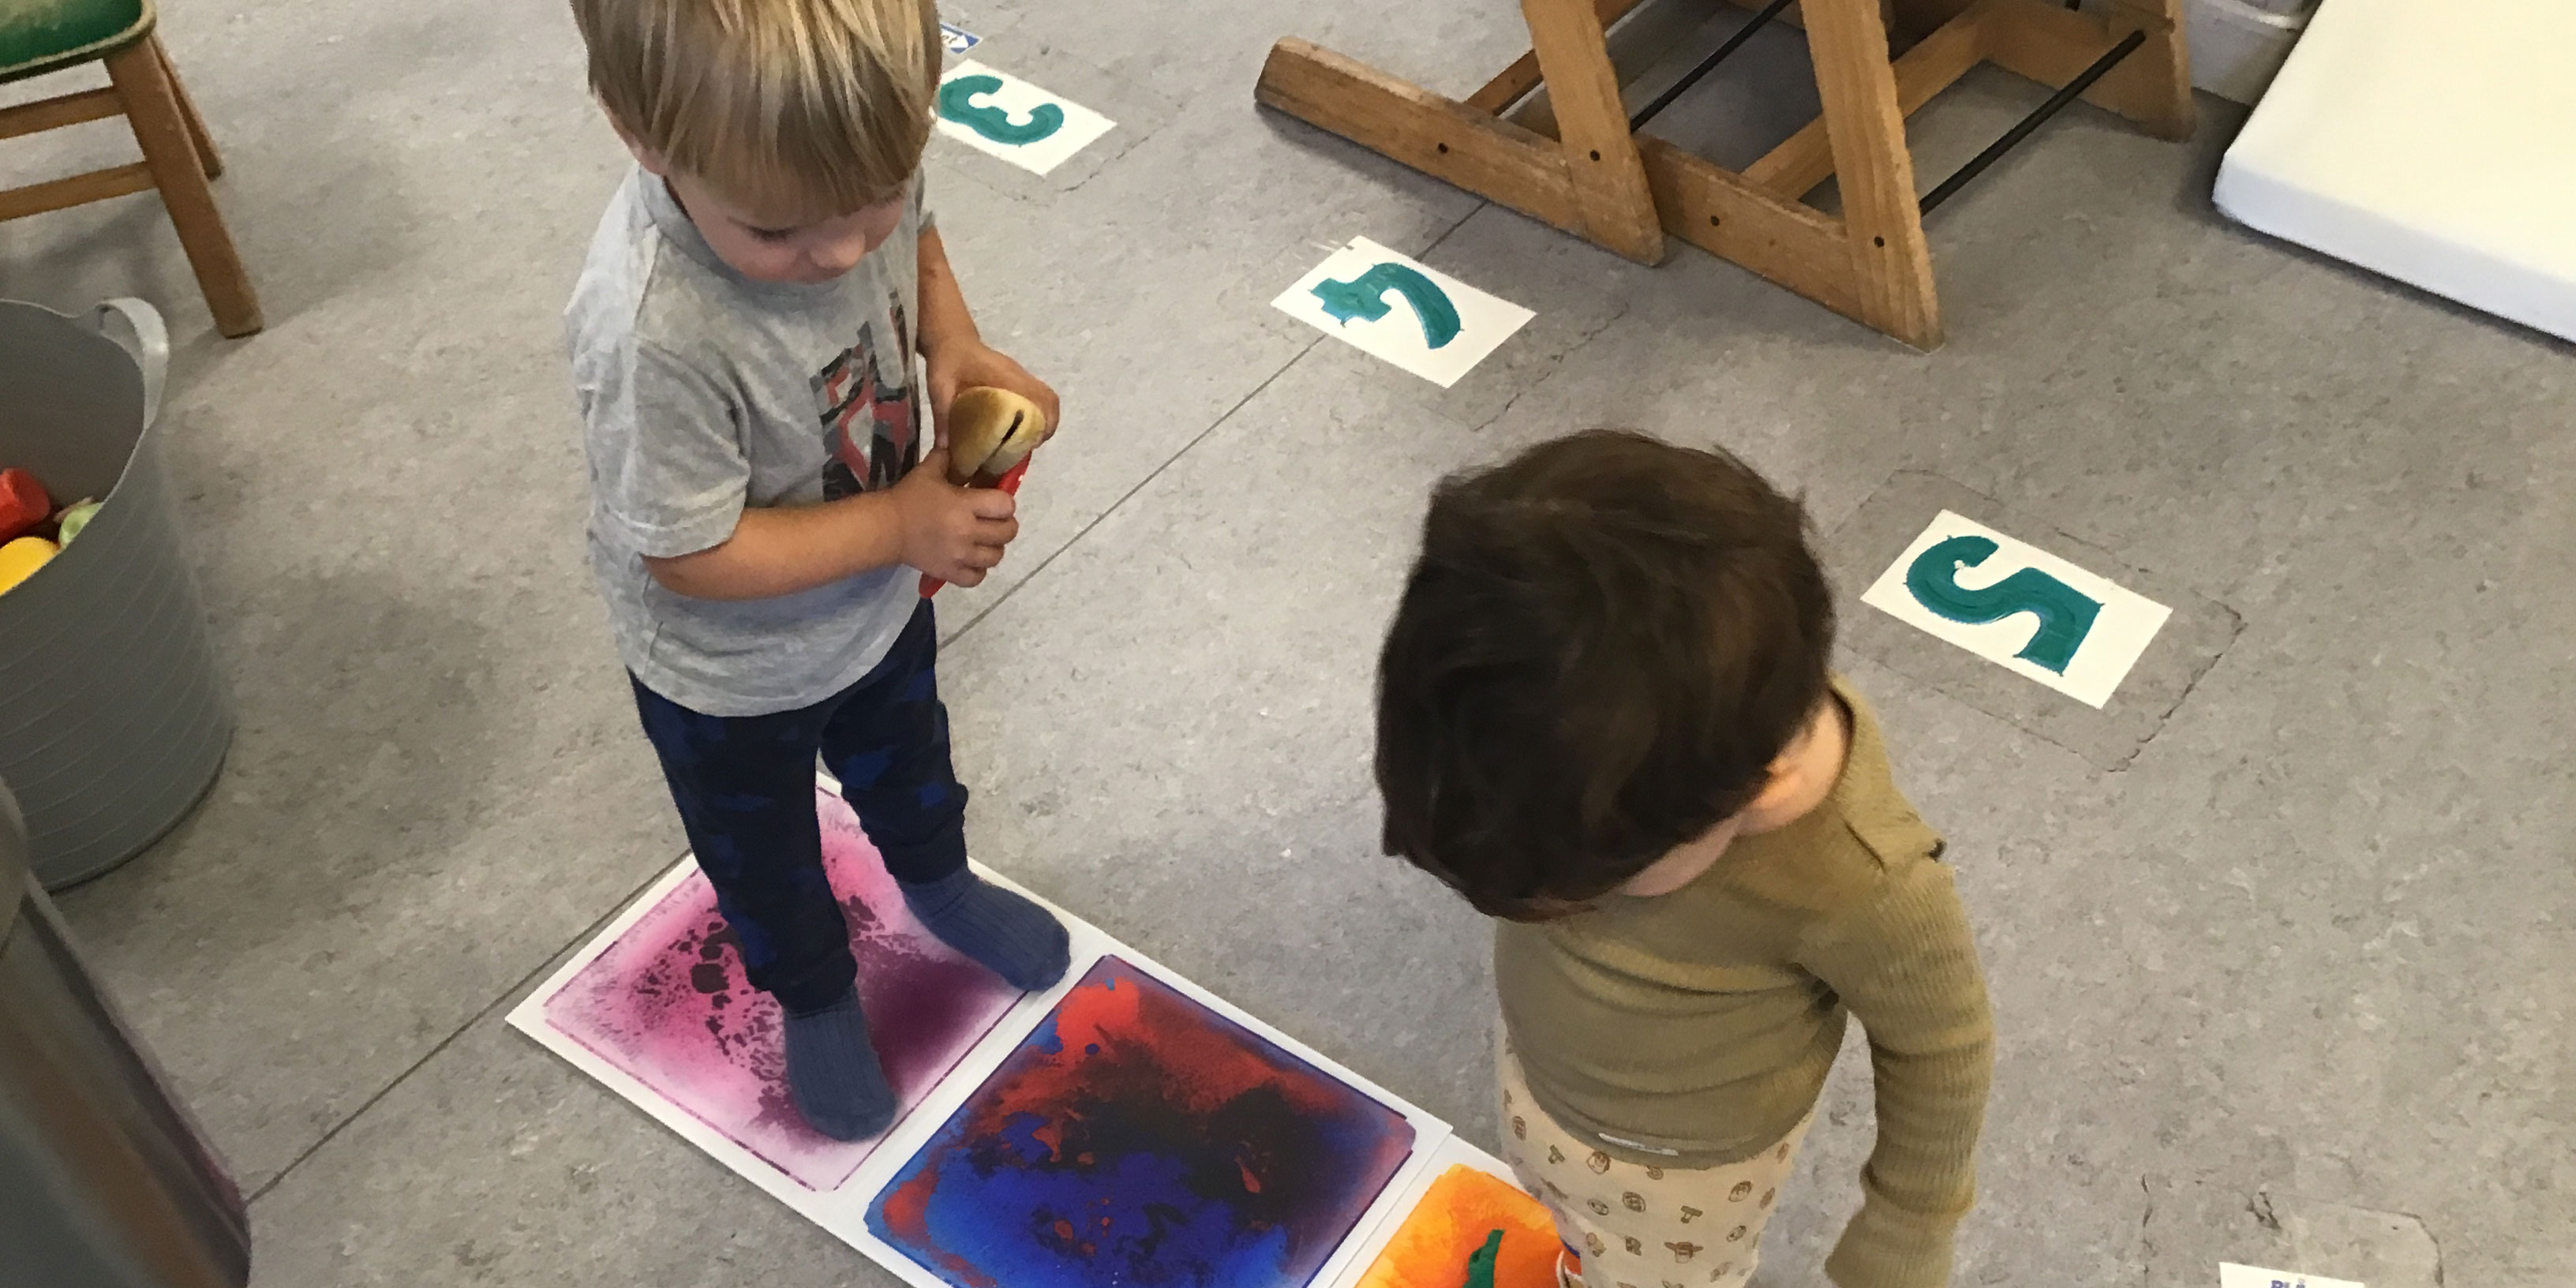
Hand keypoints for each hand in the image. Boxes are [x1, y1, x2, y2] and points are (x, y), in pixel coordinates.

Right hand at [892, 449, 1018, 586]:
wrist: (885, 528)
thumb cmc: (908, 497)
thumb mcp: (929, 471)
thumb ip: (947, 456)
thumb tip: (955, 437)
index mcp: (965, 505)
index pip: (1005, 505)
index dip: (1005, 503)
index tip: (995, 502)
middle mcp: (967, 532)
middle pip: (1007, 533)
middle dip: (1005, 525)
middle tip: (993, 522)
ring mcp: (960, 556)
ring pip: (996, 557)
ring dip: (993, 548)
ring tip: (983, 541)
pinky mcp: (950, 573)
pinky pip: (977, 577)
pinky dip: (978, 570)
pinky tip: (971, 560)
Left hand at [926, 340, 1059, 451]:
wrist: (951, 339)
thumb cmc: (946, 361)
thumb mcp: (939, 387)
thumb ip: (942, 415)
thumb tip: (943, 449)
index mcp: (1004, 376)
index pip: (1037, 396)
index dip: (1043, 420)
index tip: (1033, 442)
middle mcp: (1018, 374)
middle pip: (1049, 398)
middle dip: (1047, 425)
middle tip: (1031, 445)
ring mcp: (1019, 375)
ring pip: (1046, 397)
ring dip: (1045, 419)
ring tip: (1029, 440)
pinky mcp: (1017, 378)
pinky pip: (1038, 395)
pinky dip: (1038, 413)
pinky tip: (1022, 428)